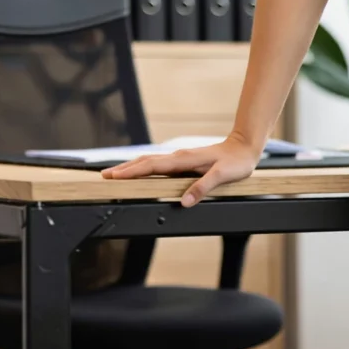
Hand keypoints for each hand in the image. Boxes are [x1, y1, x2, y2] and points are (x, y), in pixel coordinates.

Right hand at [100, 132, 262, 206]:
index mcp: (184, 160)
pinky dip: (143, 167)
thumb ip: (203, 187)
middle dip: (124, 169)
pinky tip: (139, 172)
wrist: (244, 147)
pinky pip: (158, 164)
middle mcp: (178, 157)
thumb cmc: (235, 162)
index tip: (114, 177)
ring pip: (149, 161)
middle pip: (145, 162)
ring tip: (115, 174)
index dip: (132, 172)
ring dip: (131, 167)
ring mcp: (179, 158)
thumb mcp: (223, 176)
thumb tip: (184, 202)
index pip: (152, 167)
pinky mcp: (183, 161)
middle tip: (105, 177)